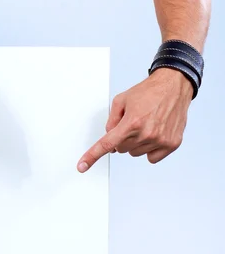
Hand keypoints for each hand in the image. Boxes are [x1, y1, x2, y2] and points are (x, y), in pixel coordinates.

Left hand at [76, 68, 193, 172]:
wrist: (173, 87)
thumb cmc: (148, 92)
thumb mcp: (121, 100)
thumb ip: (112, 120)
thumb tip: (109, 135)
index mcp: (131, 122)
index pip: (107, 144)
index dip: (92, 156)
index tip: (82, 166)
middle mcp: (146, 134)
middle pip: (121, 149)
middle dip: (121, 138)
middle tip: (131, 123)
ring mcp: (159, 141)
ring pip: (135, 153)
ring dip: (136, 143)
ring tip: (145, 124)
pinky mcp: (171, 145)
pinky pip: (151, 158)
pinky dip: (149, 149)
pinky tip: (153, 133)